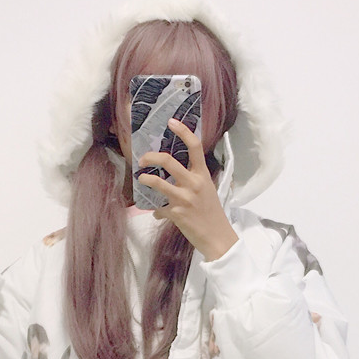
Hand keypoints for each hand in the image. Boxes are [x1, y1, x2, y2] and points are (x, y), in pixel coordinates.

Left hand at [137, 118, 237, 260]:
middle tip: (142, 158)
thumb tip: (174, 177)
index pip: (195, 147)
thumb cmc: (211, 212)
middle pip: (168, 161)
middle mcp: (193, 183)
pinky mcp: (176, 213)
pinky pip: (159, 208)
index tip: (171, 122)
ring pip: (158, 183)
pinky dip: (156, 211)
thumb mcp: (207, 190)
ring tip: (141, 178)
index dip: (183, 131)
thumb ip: (192, 180)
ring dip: (145, 179)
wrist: (217, 237)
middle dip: (151, 157)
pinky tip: (158, 213)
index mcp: (202, 175)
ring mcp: (184, 198)